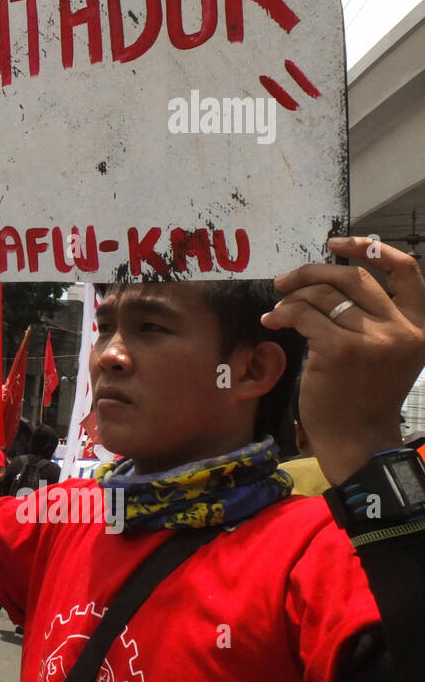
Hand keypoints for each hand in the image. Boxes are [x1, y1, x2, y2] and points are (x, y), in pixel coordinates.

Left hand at [263, 236, 424, 485]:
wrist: (358, 438)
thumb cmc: (365, 395)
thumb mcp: (387, 352)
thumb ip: (374, 317)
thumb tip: (331, 279)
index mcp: (419, 325)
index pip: (405, 270)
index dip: (370, 249)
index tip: (338, 243)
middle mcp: (401, 329)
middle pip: (354, 277)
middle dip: (313, 272)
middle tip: (285, 281)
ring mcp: (372, 339)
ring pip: (323, 297)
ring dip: (292, 298)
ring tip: (277, 310)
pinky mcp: (340, 350)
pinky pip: (303, 315)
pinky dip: (282, 314)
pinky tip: (271, 322)